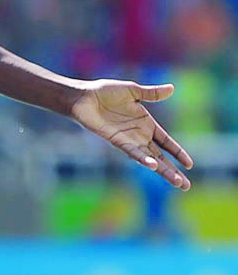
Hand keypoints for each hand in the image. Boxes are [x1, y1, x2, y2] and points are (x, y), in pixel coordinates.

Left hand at [70, 80, 192, 189]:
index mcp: (146, 124)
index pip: (166, 142)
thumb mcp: (133, 91)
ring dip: (163, 170)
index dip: (178, 153)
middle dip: (173, 171)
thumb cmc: (105, 92)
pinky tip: (153, 166)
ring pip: (149, 159)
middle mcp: (139, 135)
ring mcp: (128, 140)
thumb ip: (152, 93)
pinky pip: (132, 151)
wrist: (84, 96)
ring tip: (177, 182)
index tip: (190, 165)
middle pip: (160, 156)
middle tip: (186, 186)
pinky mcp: (116, 140)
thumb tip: (172, 88)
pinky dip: (143, 158)